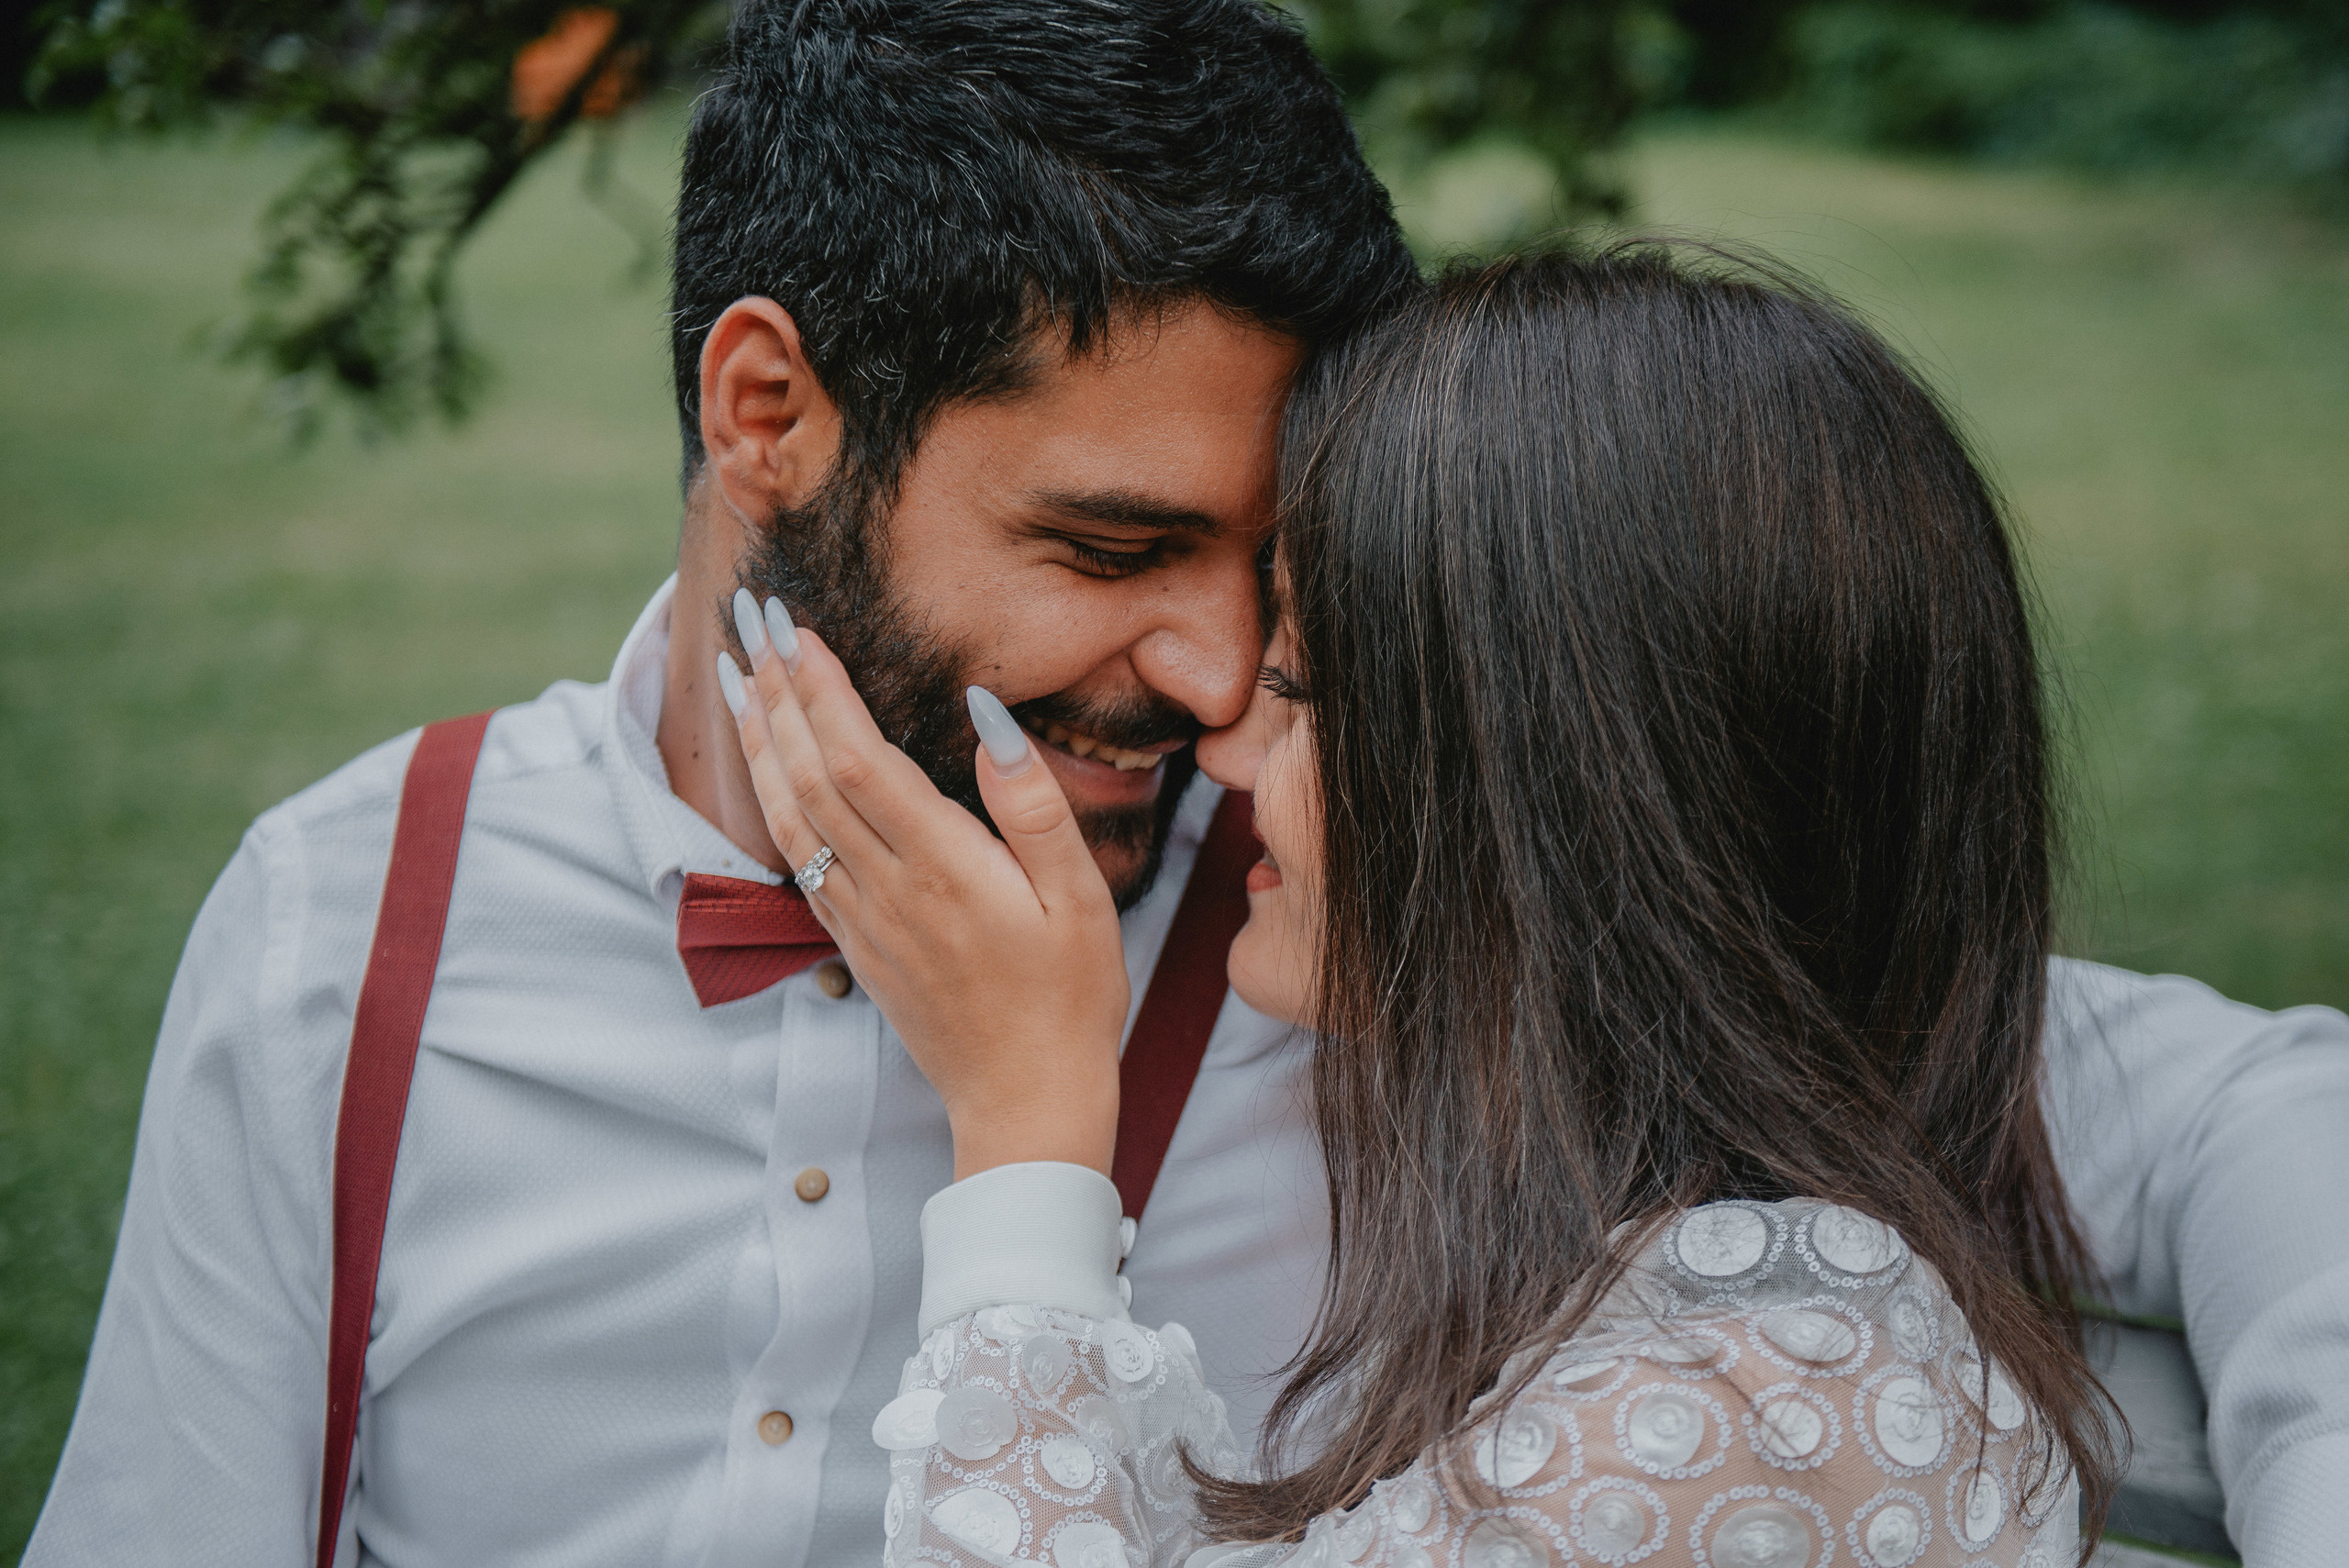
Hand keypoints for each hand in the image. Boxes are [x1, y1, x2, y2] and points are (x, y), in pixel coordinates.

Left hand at [718, 590, 1126, 1179]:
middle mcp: (888, 890)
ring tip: (742, 673)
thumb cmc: (1070, 998)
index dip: (822, 689)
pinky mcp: (856, 944)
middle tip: (754, 617)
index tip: (798, 627)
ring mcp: (863, 919)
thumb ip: (1030, 804)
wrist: (1026, 1104)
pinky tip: (767, 766)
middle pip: (810, 774)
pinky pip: (799, 857)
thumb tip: (987, 717)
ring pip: (792, 814)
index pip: (859, 759)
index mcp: (944, 869)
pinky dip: (773, 798)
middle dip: (779, 690)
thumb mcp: (1080, 898)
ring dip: (761, 738)